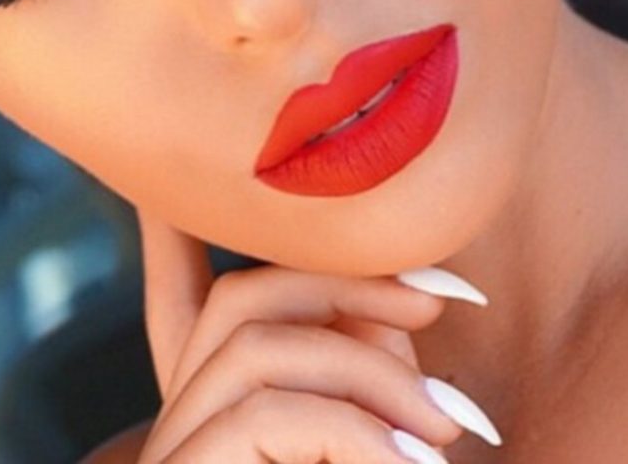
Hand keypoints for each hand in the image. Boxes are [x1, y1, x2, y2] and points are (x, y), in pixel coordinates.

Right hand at [132, 207, 499, 462]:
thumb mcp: (358, 443)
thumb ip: (363, 381)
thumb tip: (405, 307)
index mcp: (218, 404)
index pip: (178, 293)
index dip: (182, 232)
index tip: (218, 190)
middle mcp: (181, 418)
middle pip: (241, 300)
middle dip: (344, 281)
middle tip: (444, 301)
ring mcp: (178, 451)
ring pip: (252, 345)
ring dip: (365, 366)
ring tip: (449, 433)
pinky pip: (264, 416)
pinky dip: (350, 430)